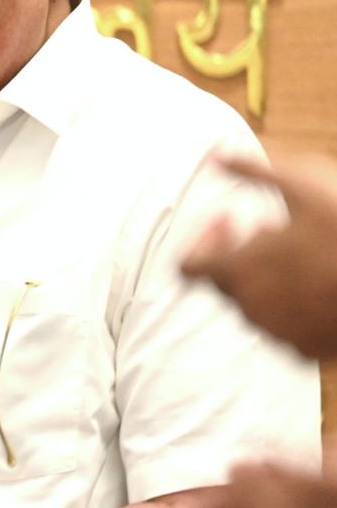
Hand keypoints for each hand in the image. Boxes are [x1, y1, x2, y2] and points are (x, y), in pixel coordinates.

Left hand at [180, 154, 336, 357]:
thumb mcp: (305, 183)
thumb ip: (251, 170)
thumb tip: (214, 157)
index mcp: (238, 270)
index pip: (187, 268)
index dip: (202, 240)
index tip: (229, 217)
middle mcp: (251, 308)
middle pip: (223, 283)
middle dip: (237, 252)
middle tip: (268, 225)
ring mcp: (279, 333)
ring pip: (256, 305)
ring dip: (266, 276)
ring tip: (302, 250)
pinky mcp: (306, 350)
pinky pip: (286, 325)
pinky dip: (293, 302)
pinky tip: (319, 279)